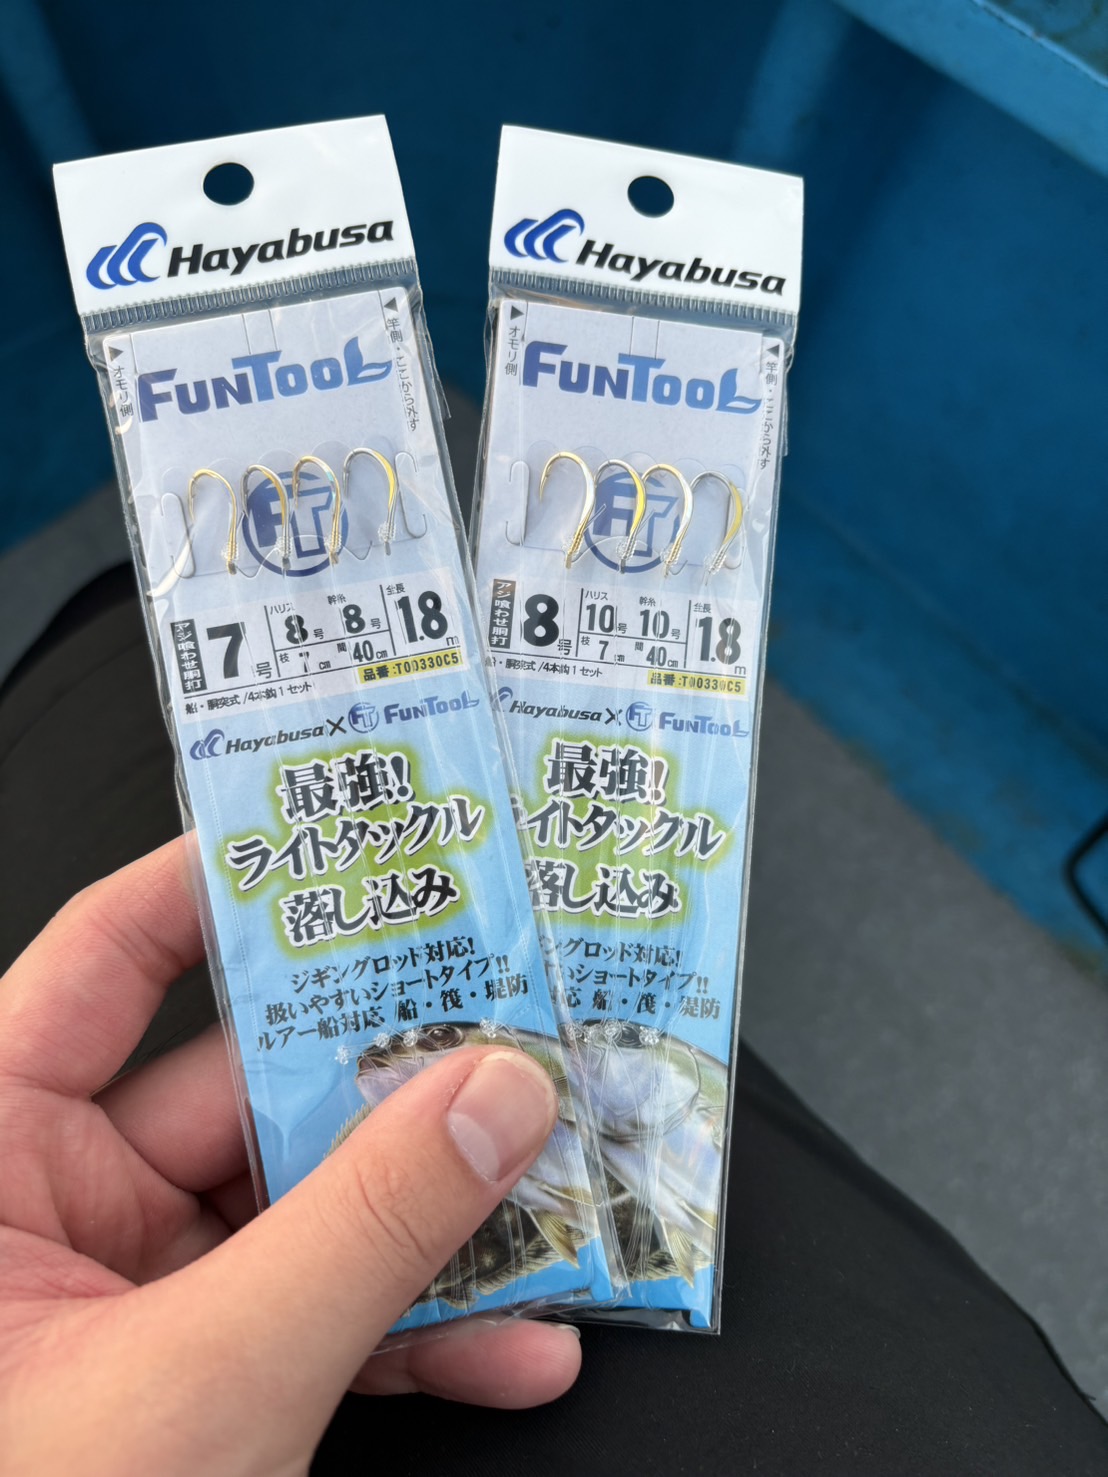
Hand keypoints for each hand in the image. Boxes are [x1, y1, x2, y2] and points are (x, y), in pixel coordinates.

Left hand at [0, 838, 580, 1474]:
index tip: (351, 843)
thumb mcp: (203, 1381)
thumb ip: (360, 1235)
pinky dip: (416, 1336)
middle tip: (517, 1038)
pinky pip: (318, 1318)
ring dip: (437, 1221)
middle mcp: (54, 1201)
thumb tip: (491, 1099)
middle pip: (255, 1089)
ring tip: (555, 1199)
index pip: (113, 955)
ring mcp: (132, 1294)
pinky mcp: (196, 1376)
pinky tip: (513, 1348)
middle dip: (399, 1085)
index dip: (227, 882)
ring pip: (310, 1211)